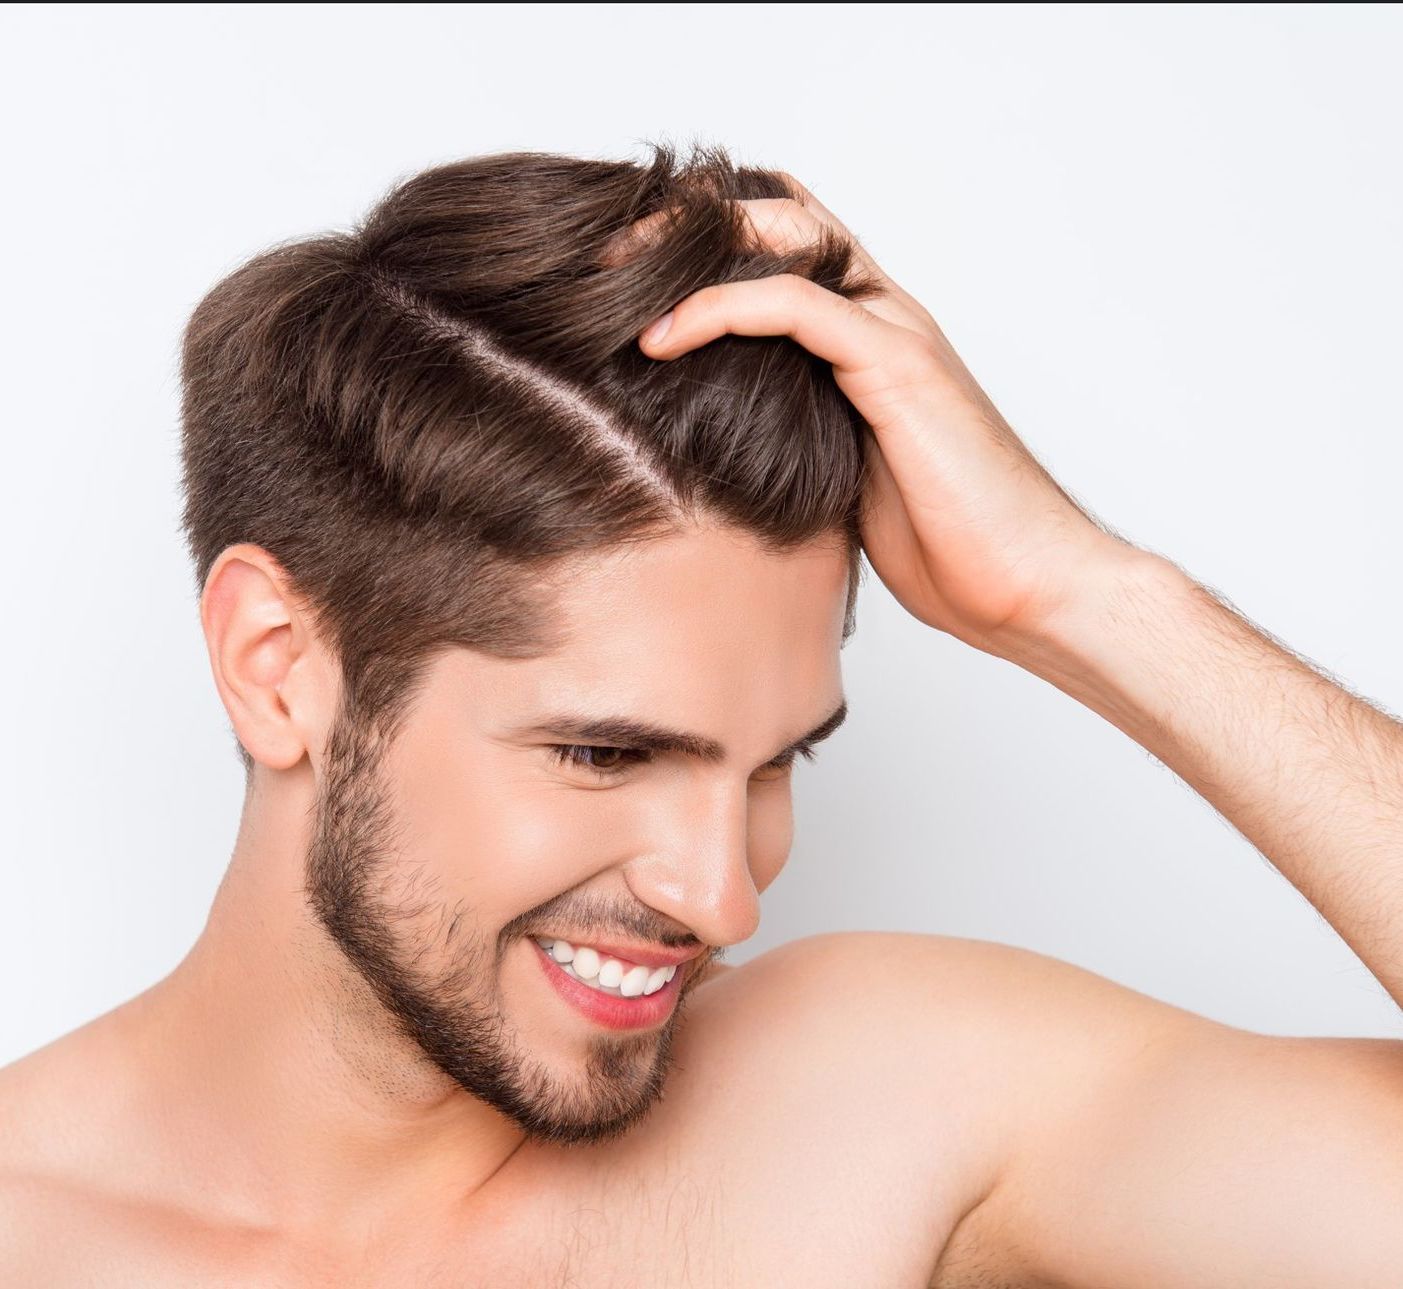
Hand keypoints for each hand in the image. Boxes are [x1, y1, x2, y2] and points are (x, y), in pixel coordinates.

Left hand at [624, 175, 1141, 653]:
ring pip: (788, 237)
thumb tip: (720, 448)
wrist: (1025, 583)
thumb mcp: (841, 480)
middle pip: (781, 218)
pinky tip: (660, 338)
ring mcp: (896, 334)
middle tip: (606, 255)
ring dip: (691, 246)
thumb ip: (797, 437)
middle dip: (688, 221)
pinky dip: (721, 308)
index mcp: (871, 341)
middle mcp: (885, 318)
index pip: (788, 250)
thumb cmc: (947, 545)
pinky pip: (798, 306)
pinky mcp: (897, 367)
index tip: (625, 276)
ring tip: (611, 274)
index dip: (710, 243)